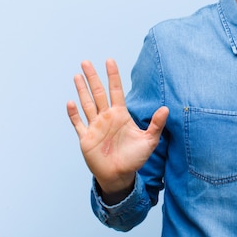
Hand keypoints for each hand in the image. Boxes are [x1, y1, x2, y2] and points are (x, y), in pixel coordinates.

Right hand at [66, 59, 168, 202]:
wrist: (120, 175)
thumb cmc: (135, 158)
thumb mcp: (149, 140)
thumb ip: (156, 124)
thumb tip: (166, 108)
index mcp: (121, 115)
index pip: (116, 91)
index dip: (113, 76)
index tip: (109, 61)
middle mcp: (107, 117)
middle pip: (98, 93)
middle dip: (93, 78)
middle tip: (86, 62)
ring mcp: (95, 127)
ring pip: (87, 104)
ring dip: (82, 90)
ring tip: (77, 75)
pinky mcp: (86, 138)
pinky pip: (78, 124)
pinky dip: (74, 114)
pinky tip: (70, 103)